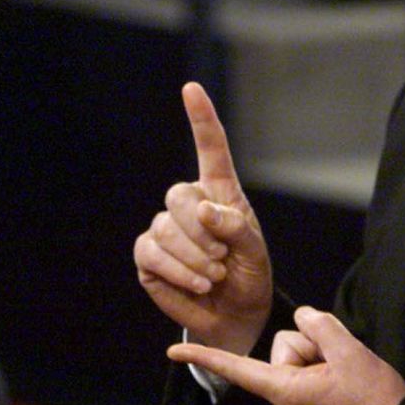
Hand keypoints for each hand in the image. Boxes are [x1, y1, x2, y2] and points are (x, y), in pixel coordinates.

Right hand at [135, 83, 272, 355]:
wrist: (234, 316)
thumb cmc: (249, 277)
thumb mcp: (255, 252)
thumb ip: (236, 228)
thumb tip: (205, 210)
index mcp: (219, 193)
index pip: (210, 148)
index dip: (201, 118)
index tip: (191, 88)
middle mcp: (189, 204)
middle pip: (178, 195)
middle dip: (201, 231)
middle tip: (222, 259)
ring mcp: (164, 229)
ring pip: (165, 228)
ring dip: (194, 257)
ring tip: (213, 276)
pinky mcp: (149, 257)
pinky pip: (151, 253)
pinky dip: (177, 271)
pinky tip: (195, 284)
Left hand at [168, 307, 404, 404]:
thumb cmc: (372, 401)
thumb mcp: (350, 352)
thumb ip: (319, 326)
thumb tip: (303, 316)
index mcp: (285, 389)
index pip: (237, 368)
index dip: (204, 356)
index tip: (173, 350)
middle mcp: (282, 401)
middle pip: (283, 347)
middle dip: (310, 346)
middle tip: (339, 365)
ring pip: (297, 357)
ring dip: (321, 358)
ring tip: (345, 376)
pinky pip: (307, 372)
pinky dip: (324, 370)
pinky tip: (344, 383)